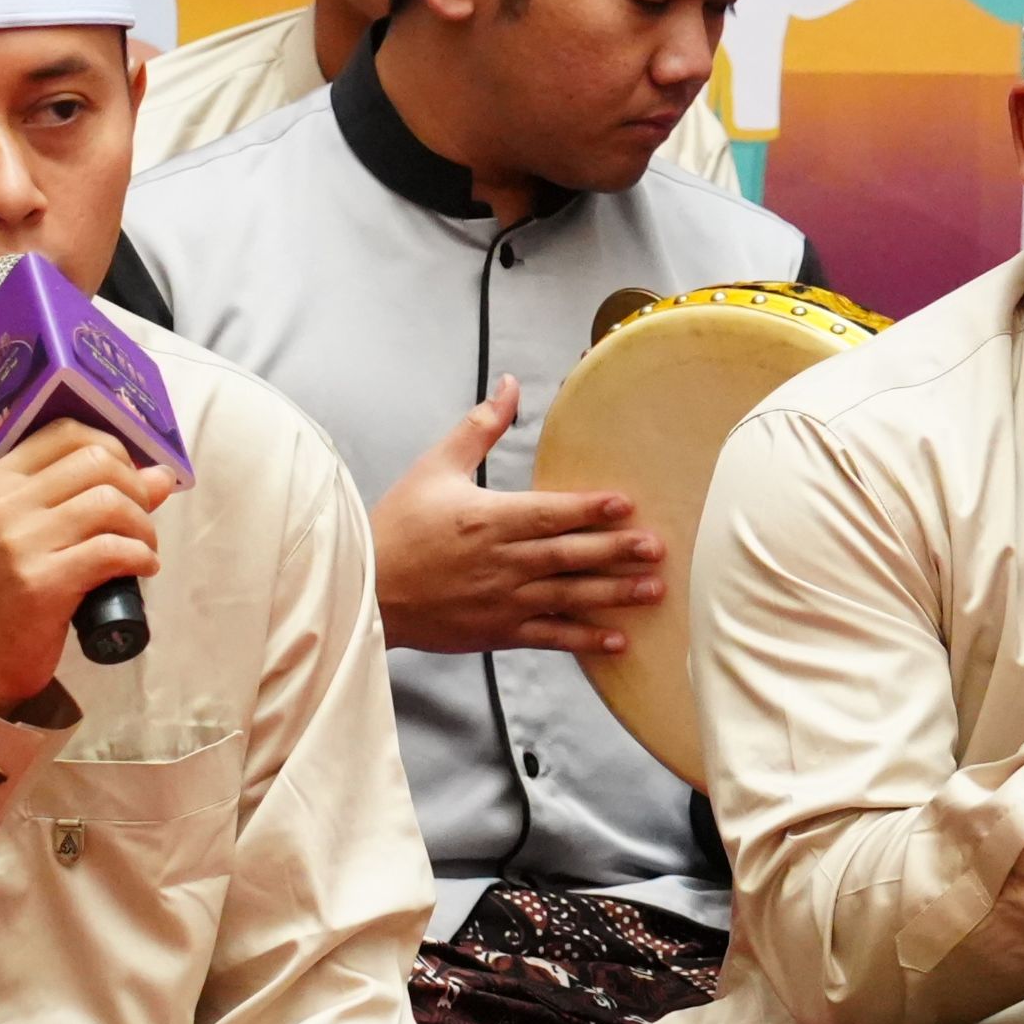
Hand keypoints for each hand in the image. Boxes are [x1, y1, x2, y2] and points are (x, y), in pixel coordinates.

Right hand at [0, 418, 172, 714]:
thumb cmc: (6, 592)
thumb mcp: (31, 534)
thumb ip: (82, 498)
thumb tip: (159, 475)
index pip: (67, 433)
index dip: (114, 448)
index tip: (129, 480)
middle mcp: (2, 504)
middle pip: (97, 462)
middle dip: (136, 489)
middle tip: (139, 522)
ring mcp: (19, 542)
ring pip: (110, 503)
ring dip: (143, 527)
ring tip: (143, 549)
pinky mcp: (41, 582)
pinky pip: (113, 550)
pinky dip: (141, 557)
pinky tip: (143, 569)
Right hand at [365, 380, 664, 656]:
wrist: (365, 590)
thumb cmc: (398, 525)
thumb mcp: (436, 467)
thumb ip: (480, 428)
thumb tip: (510, 385)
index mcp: (486, 519)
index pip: (548, 513)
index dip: (588, 509)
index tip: (625, 504)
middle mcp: (499, 562)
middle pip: (567, 555)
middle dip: (616, 551)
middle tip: (658, 548)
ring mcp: (501, 601)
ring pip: (567, 596)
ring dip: (613, 594)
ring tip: (653, 589)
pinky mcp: (498, 632)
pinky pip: (548, 636)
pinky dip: (583, 638)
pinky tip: (618, 639)